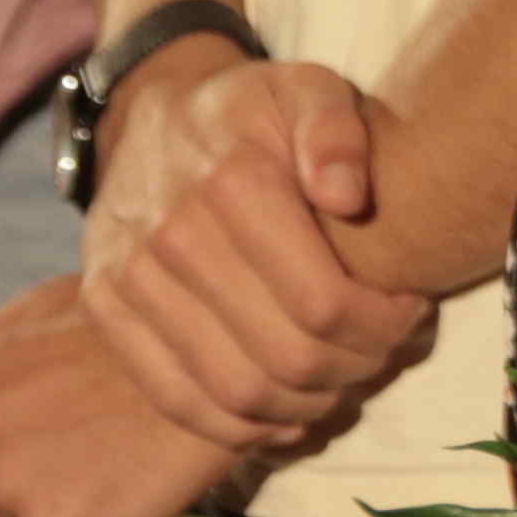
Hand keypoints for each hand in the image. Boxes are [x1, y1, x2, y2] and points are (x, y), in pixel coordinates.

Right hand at [75, 57, 442, 457]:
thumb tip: (349, 197)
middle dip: (356, 368)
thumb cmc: (251, 112)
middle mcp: (172, 236)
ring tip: (344, 382)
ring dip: (307, 406)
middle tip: (385, 353)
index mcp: (232, 182)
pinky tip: (287, 415)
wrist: (151, 116)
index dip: (382, 327)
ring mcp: (131, 279)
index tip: (410, 313)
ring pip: (236, 392)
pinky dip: (240, 428)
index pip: (324, 303)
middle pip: (286, 357)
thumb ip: (338, 131)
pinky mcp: (106, 310)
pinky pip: (177, 400)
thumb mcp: (308, 88)